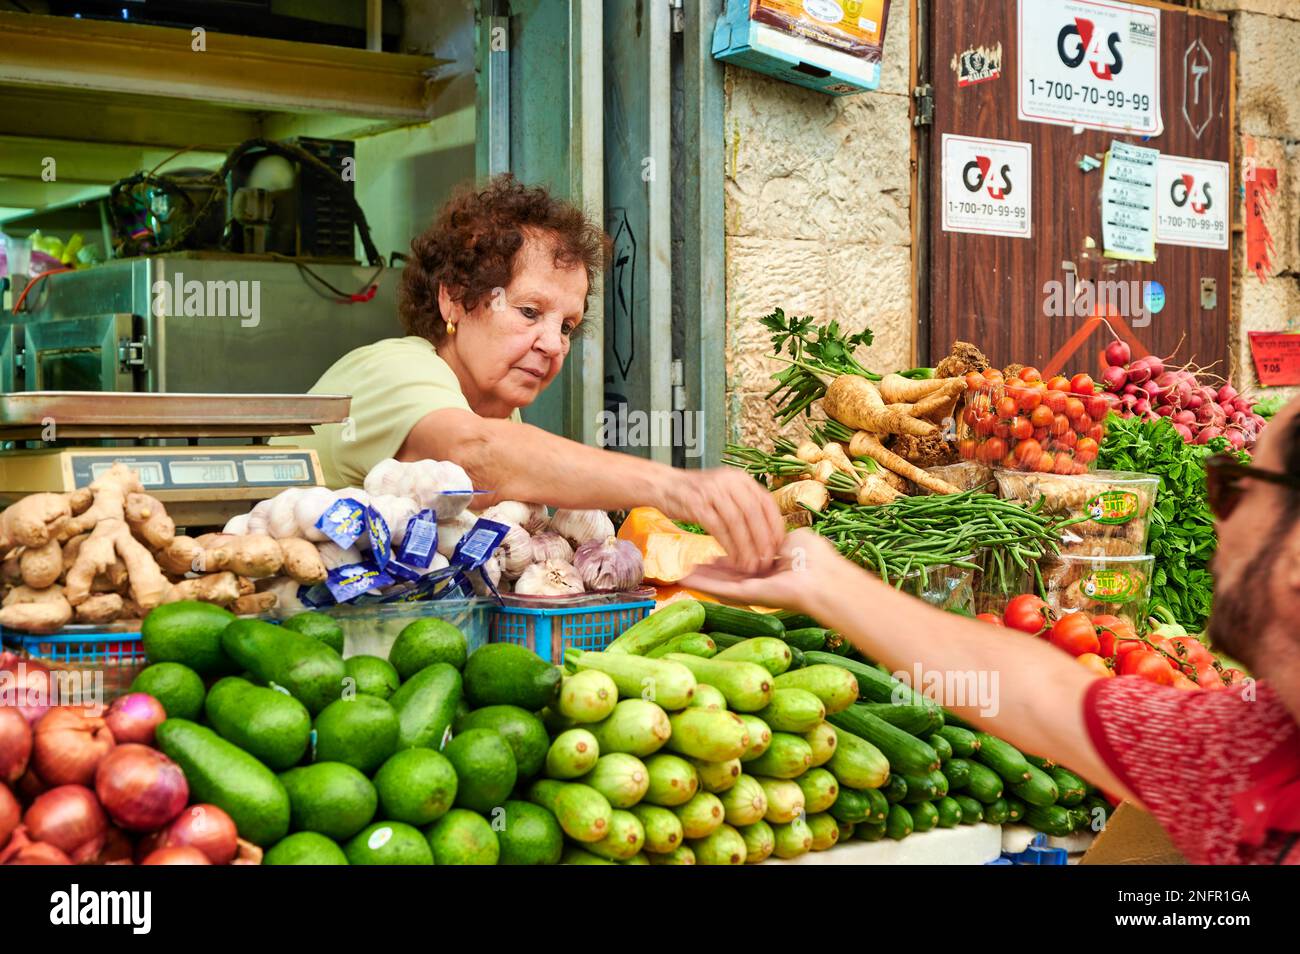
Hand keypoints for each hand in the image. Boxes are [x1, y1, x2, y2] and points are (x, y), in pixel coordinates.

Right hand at [659, 467, 784, 573]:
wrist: (664, 485)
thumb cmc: (697, 493)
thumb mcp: (725, 490)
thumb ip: (744, 504)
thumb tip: (767, 530)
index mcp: (740, 479)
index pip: (766, 502)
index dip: (775, 525)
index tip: (779, 546)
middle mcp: (728, 481)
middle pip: (753, 513)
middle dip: (762, 540)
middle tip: (767, 560)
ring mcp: (712, 492)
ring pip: (737, 522)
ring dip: (746, 547)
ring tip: (751, 566)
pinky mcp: (696, 504)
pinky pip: (718, 528)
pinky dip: (728, 546)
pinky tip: (733, 559)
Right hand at [683, 529, 848, 616]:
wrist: (824, 579)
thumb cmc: (814, 556)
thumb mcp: (792, 538)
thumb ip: (772, 534)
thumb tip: (763, 533)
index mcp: (771, 565)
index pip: (743, 556)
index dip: (727, 551)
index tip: (712, 551)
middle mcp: (760, 577)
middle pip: (729, 572)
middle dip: (710, 568)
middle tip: (691, 564)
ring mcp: (753, 587)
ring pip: (721, 582)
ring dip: (702, 578)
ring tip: (682, 575)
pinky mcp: (749, 594)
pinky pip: (722, 589)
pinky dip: (704, 584)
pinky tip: (687, 580)